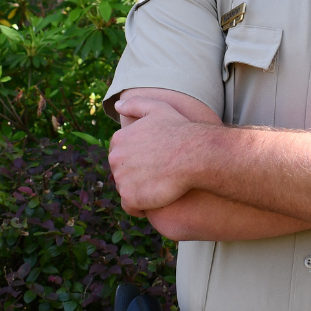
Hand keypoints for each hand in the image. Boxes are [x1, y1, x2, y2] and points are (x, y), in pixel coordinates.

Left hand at [109, 95, 204, 215]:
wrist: (195, 155)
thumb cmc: (180, 131)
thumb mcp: (158, 108)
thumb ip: (135, 104)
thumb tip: (117, 105)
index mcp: (119, 139)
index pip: (120, 153)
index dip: (136, 158)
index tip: (152, 161)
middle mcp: (116, 159)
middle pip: (121, 172)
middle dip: (135, 174)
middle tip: (157, 175)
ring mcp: (122, 179)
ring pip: (126, 189)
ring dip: (138, 190)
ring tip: (159, 188)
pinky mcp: (131, 198)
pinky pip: (130, 206)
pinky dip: (140, 206)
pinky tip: (155, 201)